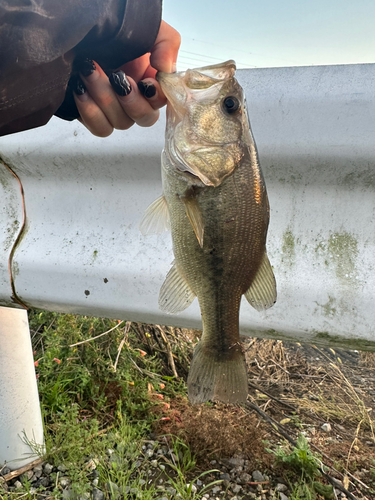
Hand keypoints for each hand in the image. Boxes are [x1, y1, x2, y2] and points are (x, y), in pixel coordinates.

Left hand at [74, 21, 180, 136]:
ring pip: (120, 123)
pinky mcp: (94, 116)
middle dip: (131, 100)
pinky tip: (80, 89)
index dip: (155, 97)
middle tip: (116, 76)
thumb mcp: (148, 28)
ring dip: (106, 99)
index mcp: (150, 81)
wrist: (78, 28)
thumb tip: (165, 69)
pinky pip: (100, 128)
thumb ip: (166, 45)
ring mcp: (114, 110)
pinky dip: (90, 112)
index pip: (162, 102)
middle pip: (144, 118)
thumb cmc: (113, 27)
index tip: (144, 83)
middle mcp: (135, 99)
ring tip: (88, 71)